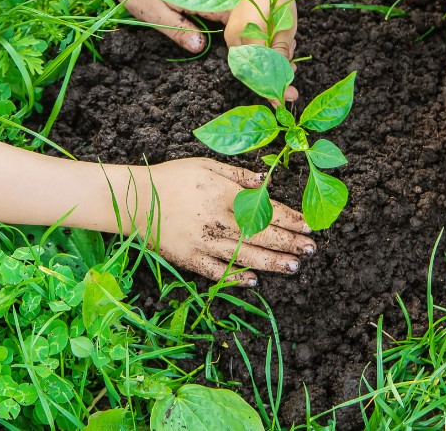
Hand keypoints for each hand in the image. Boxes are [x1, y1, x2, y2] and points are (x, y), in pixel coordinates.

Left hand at [103, 0, 231, 52]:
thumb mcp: (154, 14)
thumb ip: (179, 30)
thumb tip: (200, 47)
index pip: (228, 15)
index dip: (233, 32)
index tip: (231, 48)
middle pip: (234, 5)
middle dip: (235, 23)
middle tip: (230, 43)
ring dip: (230, 14)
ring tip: (226, 33)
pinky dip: (221, 3)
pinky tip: (215, 16)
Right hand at [140, 158, 315, 285]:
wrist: (134, 199)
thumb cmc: (173, 177)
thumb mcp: (207, 165)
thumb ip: (239, 174)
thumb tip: (267, 181)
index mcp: (224, 195)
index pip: (266, 209)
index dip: (291, 219)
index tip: (309, 226)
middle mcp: (218, 221)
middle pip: (262, 235)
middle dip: (290, 243)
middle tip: (311, 250)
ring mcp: (203, 242)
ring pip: (245, 256)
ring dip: (273, 263)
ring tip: (295, 266)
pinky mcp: (189, 259)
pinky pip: (217, 272)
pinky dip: (236, 278)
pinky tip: (254, 280)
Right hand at [224, 0, 299, 101]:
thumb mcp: (285, 27)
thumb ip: (282, 54)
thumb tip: (284, 82)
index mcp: (247, 38)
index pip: (262, 74)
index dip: (276, 89)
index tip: (291, 97)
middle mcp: (235, 42)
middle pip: (257, 73)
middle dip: (278, 74)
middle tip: (294, 70)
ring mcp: (233, 40)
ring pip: (256, 65)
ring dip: (276, 62)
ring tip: (290, 47)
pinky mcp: (235, 37)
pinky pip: (252, 54)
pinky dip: (269, 53)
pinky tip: (281, 43)